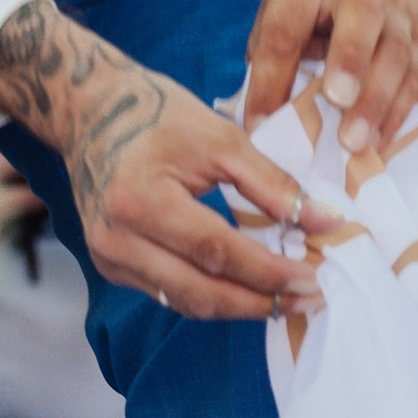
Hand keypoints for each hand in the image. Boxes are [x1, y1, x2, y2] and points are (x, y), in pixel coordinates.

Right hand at [0, 1, 336, 321]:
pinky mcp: (111, 265)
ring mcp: (109, 257)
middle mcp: (117, 238)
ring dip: (239, 307)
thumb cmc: (158, 115)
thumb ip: (274, 184)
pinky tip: (247, 290)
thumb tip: (327, 221)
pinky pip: (169, 293)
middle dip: (259, 302)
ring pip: (185, 302)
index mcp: (142, 200)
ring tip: (286, 300)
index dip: (267, 271)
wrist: (91, 110)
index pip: (216, 251)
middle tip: (308, 299)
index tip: (312, 277)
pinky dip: (211, 295)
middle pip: (199, 291)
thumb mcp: (222, 138)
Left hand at [243, 0, 417, 150]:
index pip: (286, 29)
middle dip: (350, 59)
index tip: (259, 124)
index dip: (270, 80)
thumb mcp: (280, 10)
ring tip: (353, 142)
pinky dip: (395, 113)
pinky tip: (376, 142)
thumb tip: (264, 119)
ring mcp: (397, 12)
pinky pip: (414, 78)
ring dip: (375, 100)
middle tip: (335, 100)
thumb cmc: (312, 3)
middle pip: (363, 15)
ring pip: (396, 52)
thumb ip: (270, 56)